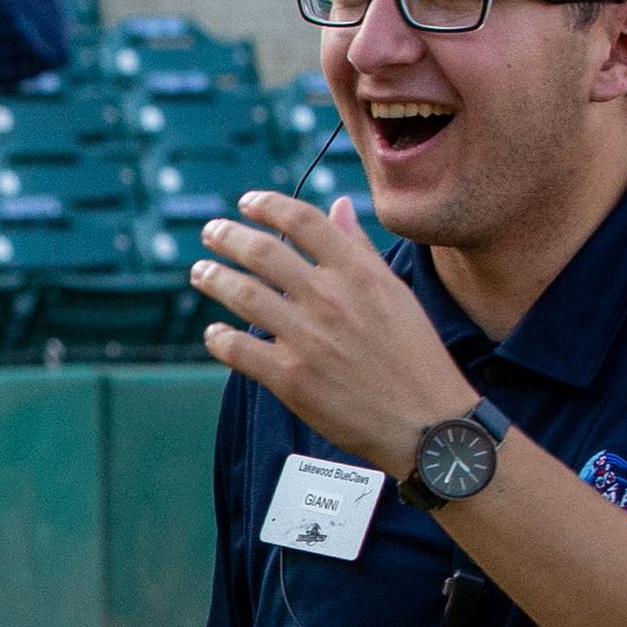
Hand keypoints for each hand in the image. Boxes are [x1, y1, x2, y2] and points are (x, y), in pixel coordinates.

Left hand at [189, 190, 476, 477]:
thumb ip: (360, 248)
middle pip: (262, 251)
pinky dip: (218, 337)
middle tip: (211, 233)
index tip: (247, 203)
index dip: (267, 205)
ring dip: (213, 278)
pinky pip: (237, 349)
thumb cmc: (415, 357)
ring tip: (201, 272)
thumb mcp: (395, 293)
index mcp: (358, 273)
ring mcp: (307, 338)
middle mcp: (329, 298)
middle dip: (227, 236)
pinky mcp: (290, 378)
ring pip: (242, 293)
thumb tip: (339, 206)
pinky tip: (214, 332)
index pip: (302, 219)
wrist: (426, 423)